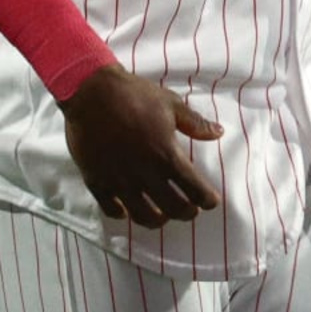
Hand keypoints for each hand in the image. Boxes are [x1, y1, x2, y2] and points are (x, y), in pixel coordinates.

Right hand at [60, 65, 223, 226]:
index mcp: (166, 155)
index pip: (195, 189)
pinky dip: (122, 213)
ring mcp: (120, 181)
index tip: (210, 201)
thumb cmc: (133, 94)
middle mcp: (145, 174)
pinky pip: (111, 209)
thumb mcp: (170, 104)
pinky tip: (126, 210)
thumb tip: (219, 133)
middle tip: (190, 210)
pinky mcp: (97, 181)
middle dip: (187, 213)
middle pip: (173, 209)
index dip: (207, 200)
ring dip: (157, 220)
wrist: (91, 91)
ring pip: (143, 216)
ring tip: (162, 217)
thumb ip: (195, 123)